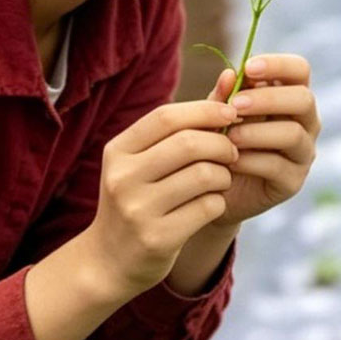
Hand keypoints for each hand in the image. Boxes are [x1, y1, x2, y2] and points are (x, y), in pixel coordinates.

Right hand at [84, 99, 240, 302]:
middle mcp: (122, 178)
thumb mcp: (145, 161)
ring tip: (221, 179)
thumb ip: (182, 126)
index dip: (204, 110)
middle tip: (232, 152)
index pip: (166, 117)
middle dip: (221, 143)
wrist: (108, 261)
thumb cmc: (137, 199)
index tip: (231, 113)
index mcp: (118, 151)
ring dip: (223, 175)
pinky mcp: (157, 239)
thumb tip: (231, 78)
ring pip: (203, 175)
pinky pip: (207, 207)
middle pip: (188, 144)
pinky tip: (211, 204)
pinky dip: (218, 201)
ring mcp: (137, 210)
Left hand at [211, 53, 319, 224]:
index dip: (278, 65)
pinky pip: (277, 166)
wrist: (210, 188)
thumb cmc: (217, 140)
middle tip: (235, 105)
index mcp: (289, 96)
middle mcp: (305, 122)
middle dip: (268, 99)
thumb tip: (229, 74)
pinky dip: (251, 161)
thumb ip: (223, 96)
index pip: (300, 70)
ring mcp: (302, 153)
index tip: (248, 68)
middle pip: (303, 100)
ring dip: (257, 132)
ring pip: (293, 134)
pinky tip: (229, 160)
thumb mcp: (216, 114)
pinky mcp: (292, 182)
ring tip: (229, 136)